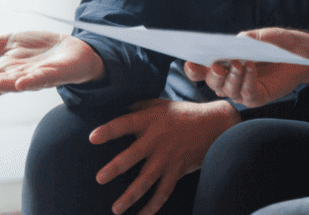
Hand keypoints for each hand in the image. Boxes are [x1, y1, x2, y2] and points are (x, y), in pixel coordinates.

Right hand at [0, 31, 104, 107]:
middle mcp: (17, 77)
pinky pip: (44, 78)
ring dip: (1, 86)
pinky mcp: (56, 72)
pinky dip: (32, 81)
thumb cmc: (40, 50)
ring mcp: (37, 76)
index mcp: (4, 71)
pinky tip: (22, 84)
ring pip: (16, 83)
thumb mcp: (8, 43)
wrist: (74, 49)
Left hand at [90, 99, 239, 214]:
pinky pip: (164, 191)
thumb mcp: (161, 105)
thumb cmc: (184, 113)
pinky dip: (153, 205)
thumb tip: (117, 107)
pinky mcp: (178, 169)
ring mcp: (168, 156)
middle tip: (100, 178)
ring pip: (148, 179)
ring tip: (116, 209)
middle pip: (135, 154)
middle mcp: (158, 139)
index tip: (92, 138)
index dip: (110, 130)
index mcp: (152, 120)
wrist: (216, 123)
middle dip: (117, 167)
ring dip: (131, 195)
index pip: (127, 123)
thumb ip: (139, 107)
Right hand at [184, 28, 308, 107]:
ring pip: (229, 91)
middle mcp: (230, 81)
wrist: (300, 53)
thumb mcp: (260, 37)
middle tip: (216, 65)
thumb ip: (245, 39)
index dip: (194, 69)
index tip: (189, 61)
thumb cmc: (276, 43)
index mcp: (224, 65)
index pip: (203, 71)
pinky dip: (247, 81)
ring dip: (232, 77)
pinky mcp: (258, 97)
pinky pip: (248, 94)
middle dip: (212, 75)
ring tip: (239, 63)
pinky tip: (251, 67)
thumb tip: (233, 42)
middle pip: (213, 83)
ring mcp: (243, 91)